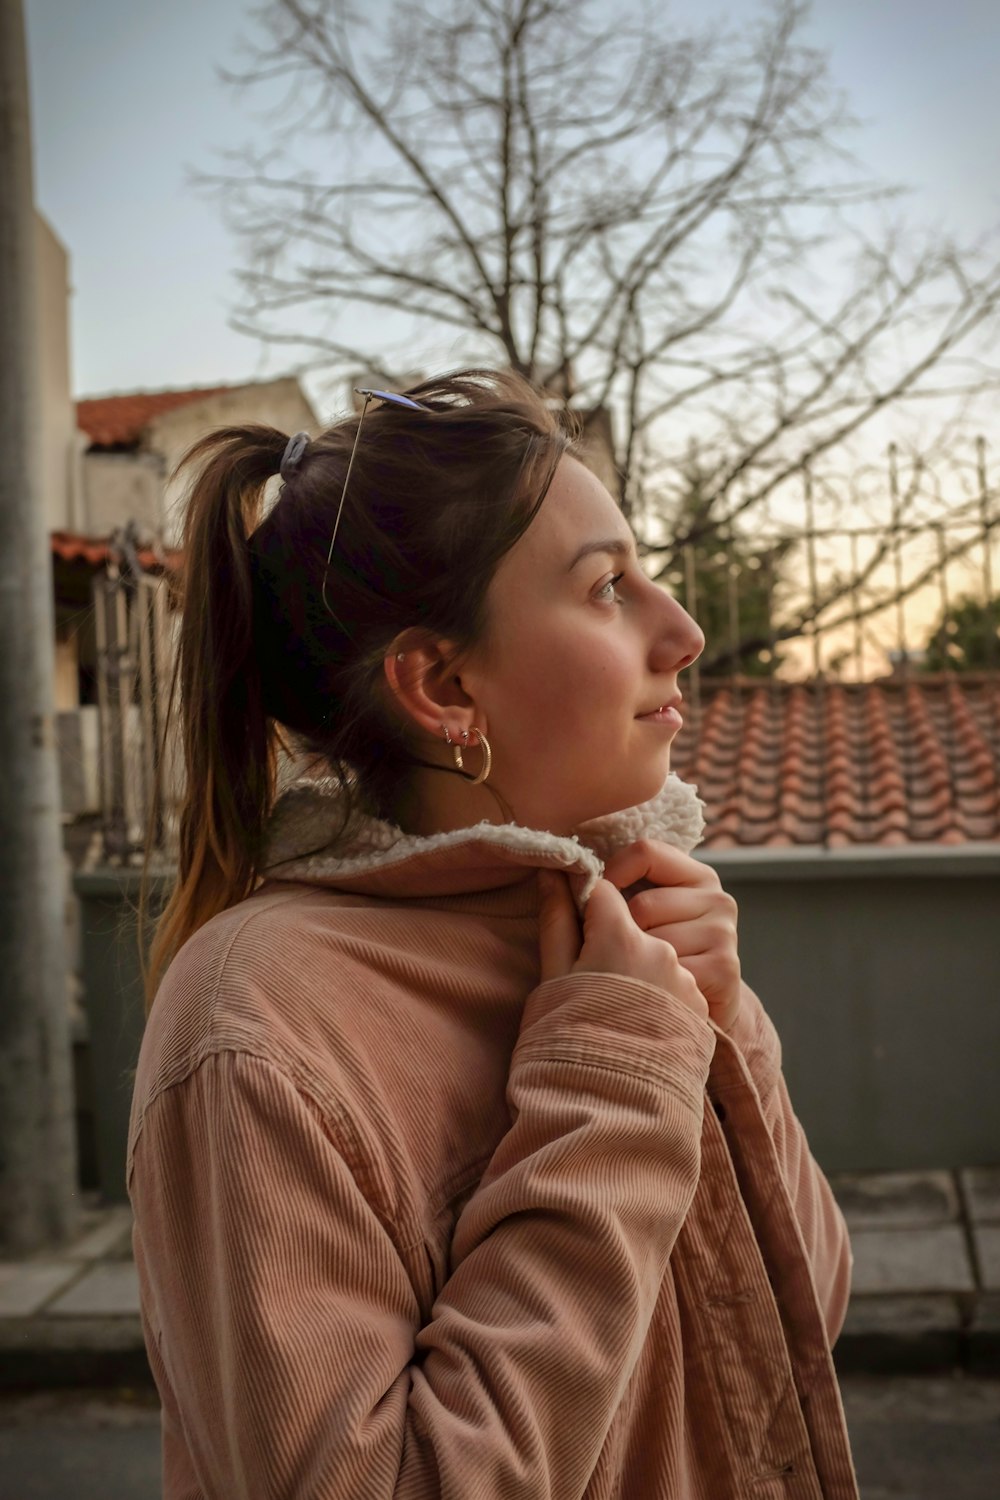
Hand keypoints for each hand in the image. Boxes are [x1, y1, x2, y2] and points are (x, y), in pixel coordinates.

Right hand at [536, 870, 707, 1022]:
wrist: (612, 1105)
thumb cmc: (569, 1038)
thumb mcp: (554, 978)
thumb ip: (557, 921)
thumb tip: (553, 874)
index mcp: (621, 935)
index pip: (603, 892)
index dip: (585, 903)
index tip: (573, 923)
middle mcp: (661, 950)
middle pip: (633, 922)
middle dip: (612, 938)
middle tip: (589, 978)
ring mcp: (684, 978)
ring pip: (655, 952)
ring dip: (636, 967)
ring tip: (615, 1007)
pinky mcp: (700, 1005)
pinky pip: (674, 981)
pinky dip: (655, 991)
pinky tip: (637, 1020)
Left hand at [601, 840, 741, 1032]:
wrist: (694, 1017)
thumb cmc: (652, 964)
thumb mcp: (627, 921)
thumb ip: (595, 895)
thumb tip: (550, 872)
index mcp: (695, 876)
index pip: (645, 851)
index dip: (611, 873)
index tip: (595, 899)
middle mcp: (717, 899)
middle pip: (644, 903)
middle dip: (624, 933)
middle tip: (628, 957)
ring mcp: (724, 934)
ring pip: (655, 941)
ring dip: (639, 966)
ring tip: (644, 979)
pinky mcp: (724, 969)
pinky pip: (669, 972)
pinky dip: (655, 988)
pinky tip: (660, 995)